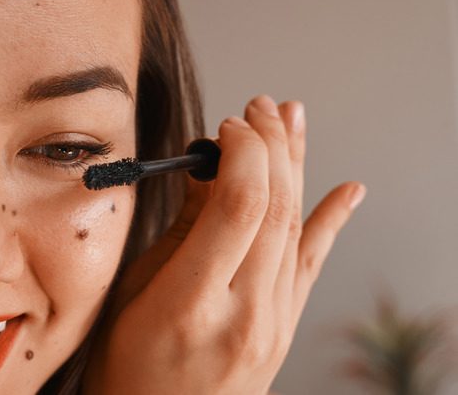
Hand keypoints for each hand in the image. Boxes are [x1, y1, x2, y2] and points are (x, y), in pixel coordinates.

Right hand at [82, 96, 365, 393]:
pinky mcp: (285, 328)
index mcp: (189, 304)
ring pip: (297, 228)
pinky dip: (332, 222)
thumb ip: (178, 232)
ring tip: (291, 119)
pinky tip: (348, 190)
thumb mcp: (132, 294)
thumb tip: (208, 172)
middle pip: (276, 209)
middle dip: (271, 145)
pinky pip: (313, 266)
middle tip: (259, 107)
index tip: (226, 127)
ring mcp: (273, 324)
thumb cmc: (126, 366)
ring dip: (296, 166)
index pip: (239, 206)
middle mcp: (243, 314)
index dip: (240, 153)